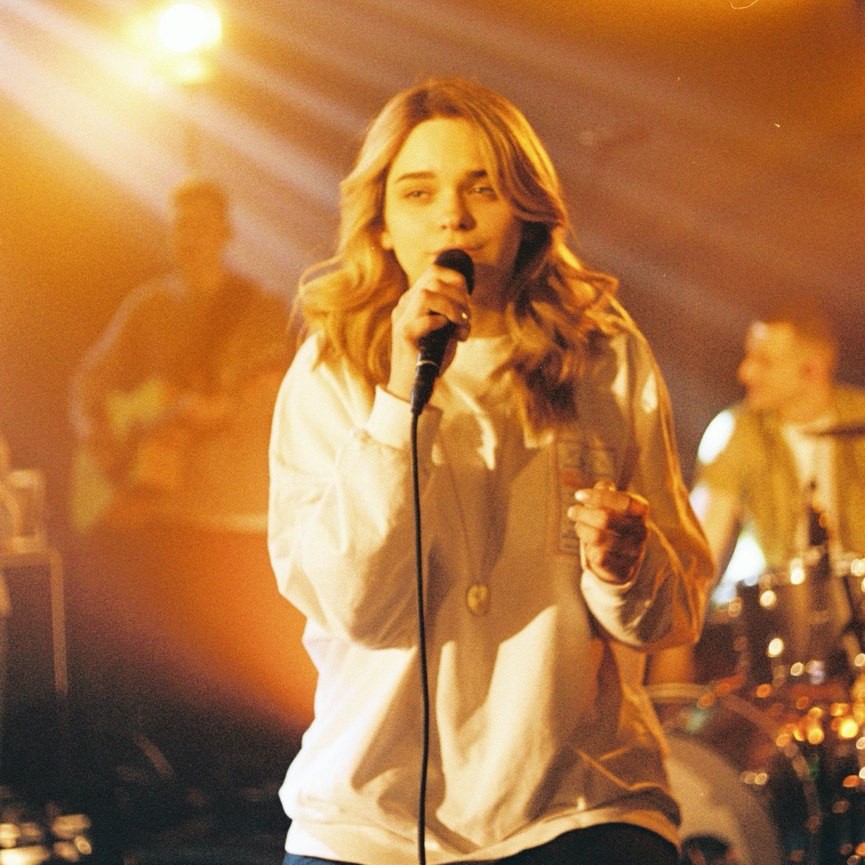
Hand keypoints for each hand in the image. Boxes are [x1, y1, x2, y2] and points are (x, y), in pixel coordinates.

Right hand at [387, 261, 471, 400]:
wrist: (411, 386)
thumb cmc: (431, 357)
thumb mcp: (445, 329)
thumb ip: (452, 312)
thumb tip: (466, 300)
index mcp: (413, 301)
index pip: (434, 272)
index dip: (456, 280)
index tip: (467, 302)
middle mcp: (404, 306)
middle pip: (433, 279)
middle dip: (459, 296)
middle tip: (466, 318)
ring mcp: (402, 319)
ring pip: (426, 294)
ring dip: (452, 308)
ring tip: (461, 325)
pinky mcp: (404, 336)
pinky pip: (425, 320)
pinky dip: (442, 324)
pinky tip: (449, 335)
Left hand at [568, 480, 648, 583]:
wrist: (622, 556)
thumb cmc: (613, 522)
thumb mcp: (610, 503)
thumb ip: (605, 491)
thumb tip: (603, 486)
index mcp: (641, 510)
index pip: (623, 501)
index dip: (599, 497)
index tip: (578, 495)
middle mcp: (641, 531)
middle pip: (605, 519)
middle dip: (583, 513)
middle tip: (572, 511)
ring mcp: (634, 552)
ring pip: (597, 538)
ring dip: (583, 531)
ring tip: (580, 528)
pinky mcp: (624, 570)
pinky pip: (599, 558)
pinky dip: (589, 551)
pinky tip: (590, 548)